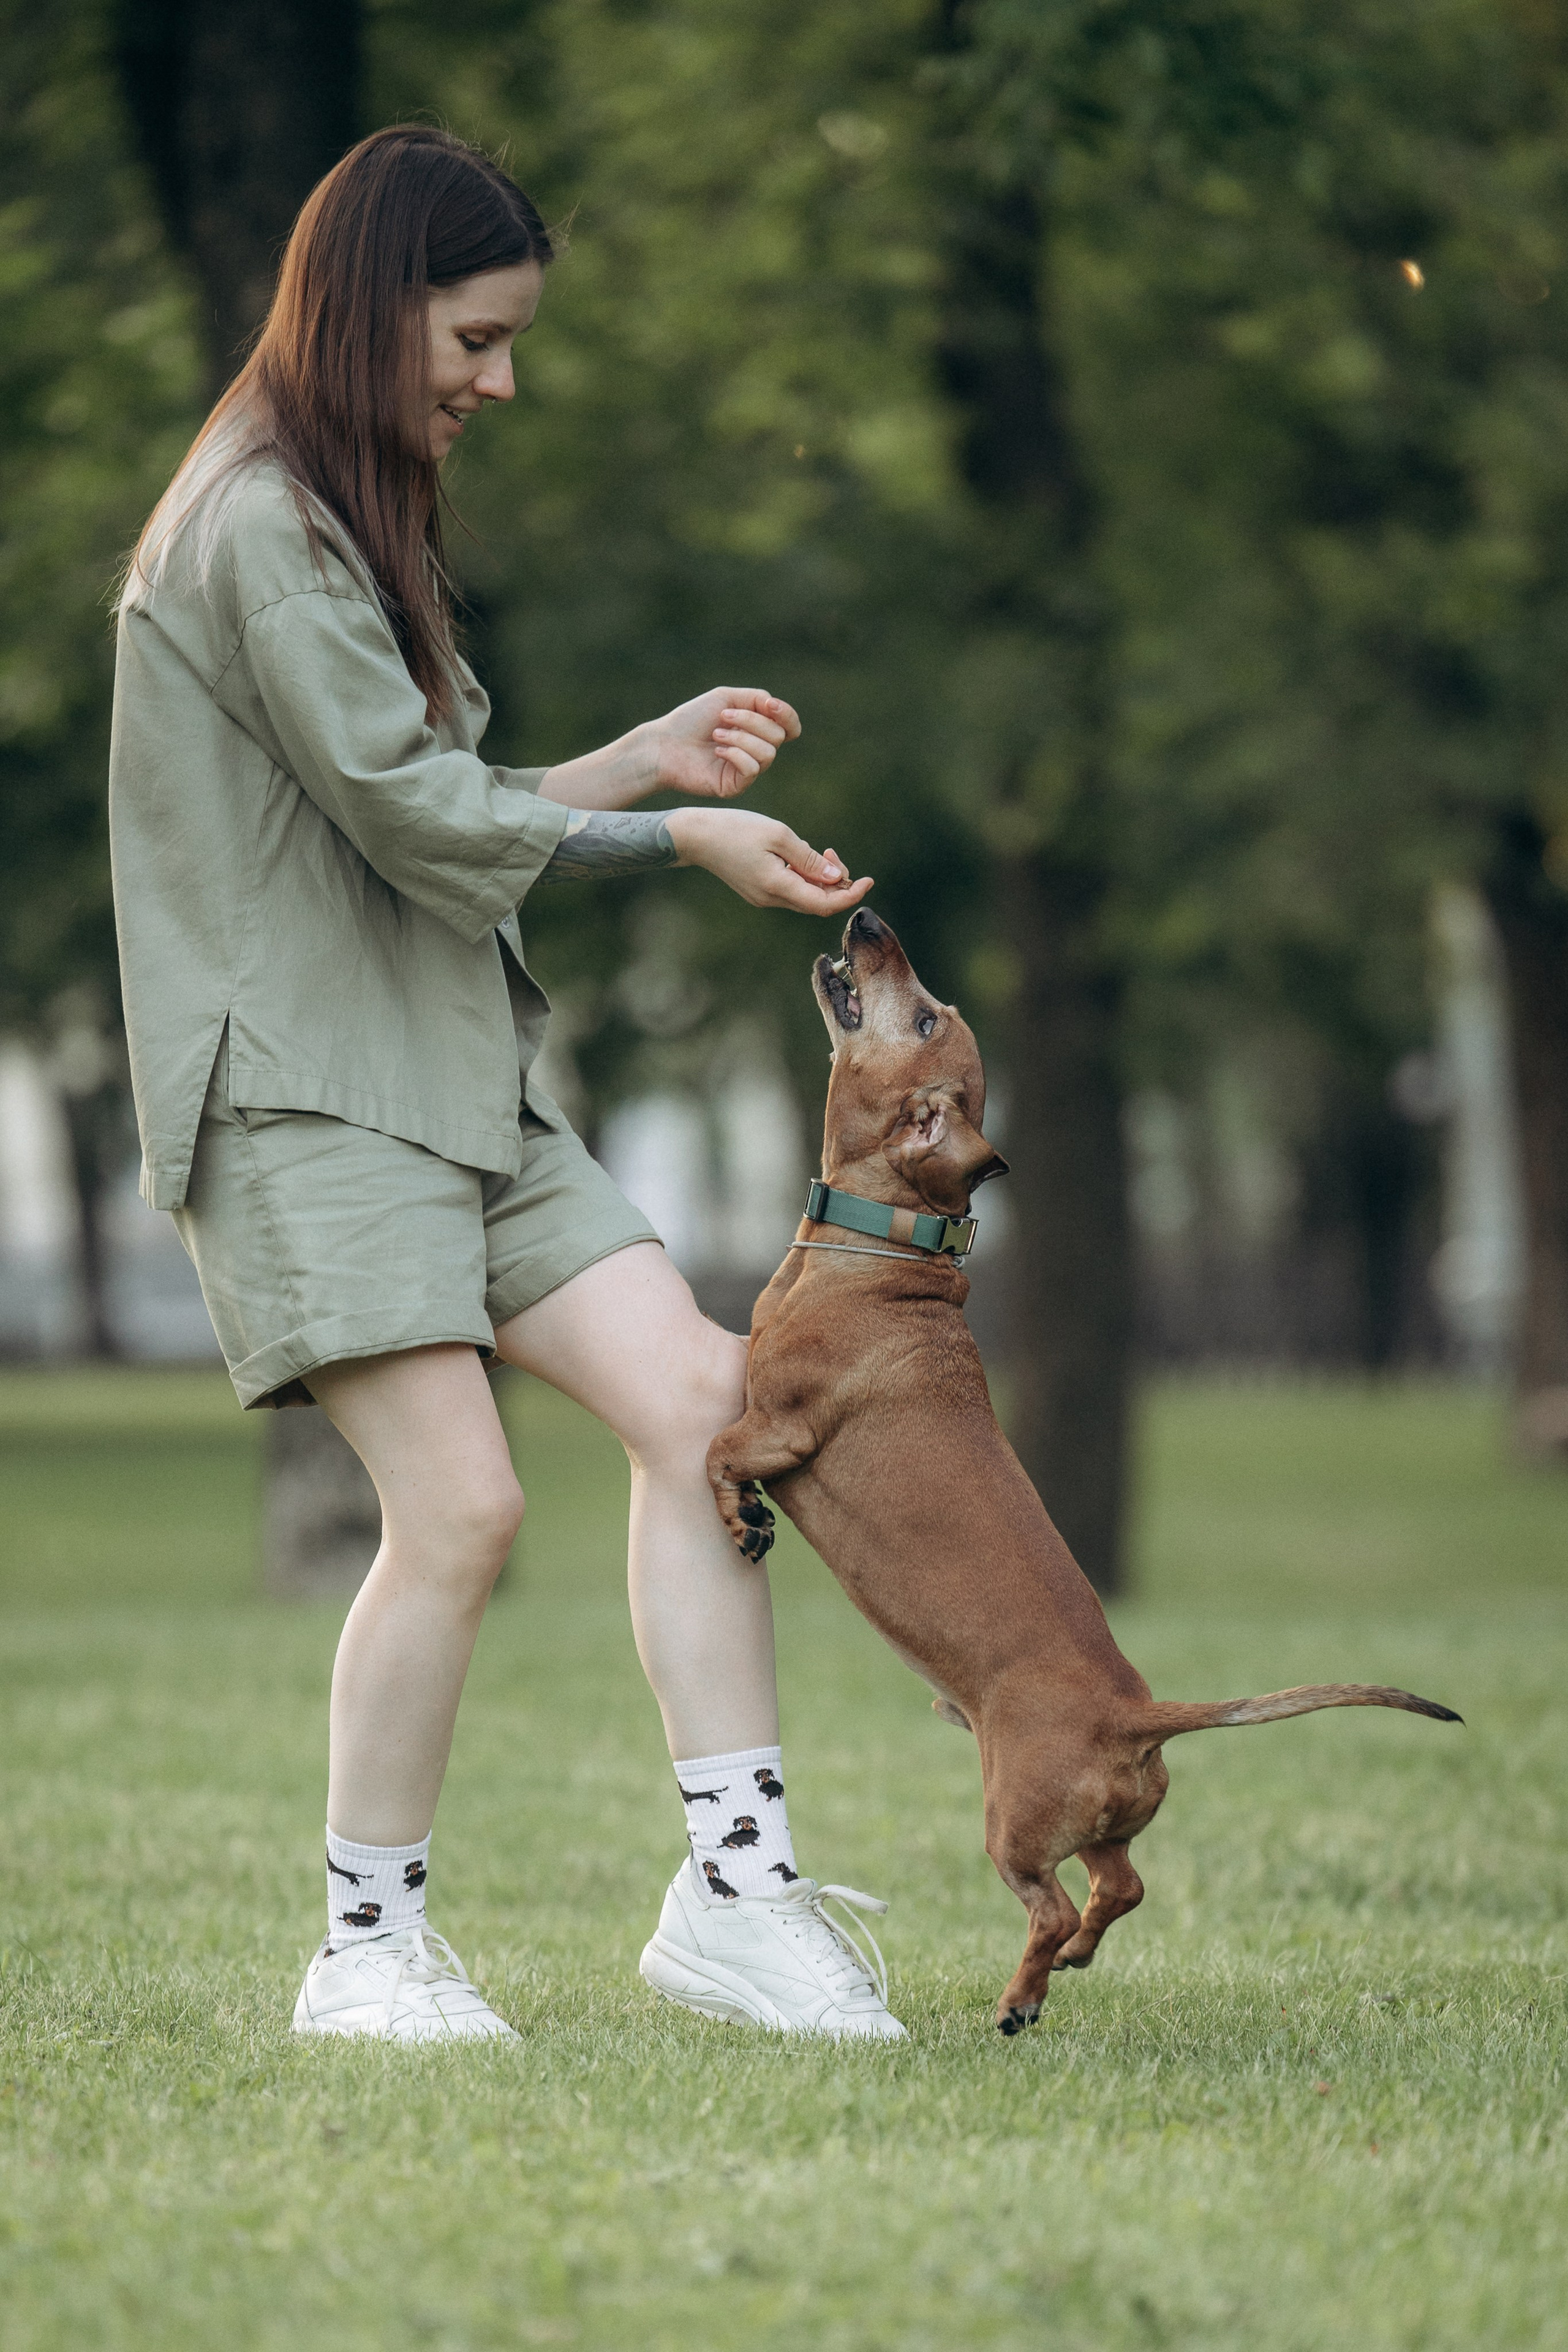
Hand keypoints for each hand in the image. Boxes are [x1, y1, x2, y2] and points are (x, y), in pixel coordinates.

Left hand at [642, 687, 800, 799]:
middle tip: (722, 717)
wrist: (664, 744)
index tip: (769, 705)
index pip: (789, 726)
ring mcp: (747, 769)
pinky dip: (735, 754)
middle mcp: (755, 750)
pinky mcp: (736, 786)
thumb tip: (777, 708)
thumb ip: (756, 698)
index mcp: (756, 729)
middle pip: (778, 736)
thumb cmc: (691, 720)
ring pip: (768, 753)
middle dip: (751, 721)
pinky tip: (717, 752)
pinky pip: (752, 768)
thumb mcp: (725, 698)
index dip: (786, 715)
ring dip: (740, 738)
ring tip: (716, 735)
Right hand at [666, 807, 872, 913]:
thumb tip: (835, 878)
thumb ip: (808, 858)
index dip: (851, 895)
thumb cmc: (735, 829)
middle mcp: (771, 899)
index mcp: (777, 886)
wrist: (695, 836)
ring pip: (805, 897)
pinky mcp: (758, 891)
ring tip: (819, 852)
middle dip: (835, 883)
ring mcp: (763, 898)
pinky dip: (804, 877)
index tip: (868, 880)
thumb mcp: (777, 835)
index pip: (825, 904)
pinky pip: (791, 890)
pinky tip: (801, 856)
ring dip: (819, 879)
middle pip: (817, 903)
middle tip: (831, 854)